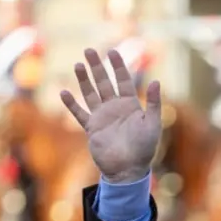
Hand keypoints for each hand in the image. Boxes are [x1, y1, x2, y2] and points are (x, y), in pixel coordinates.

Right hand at [60, 48, 159, 184]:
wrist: (128, 170)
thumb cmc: (144, 148)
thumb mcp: (152, 124)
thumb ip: (153, 103)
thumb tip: (156, 81)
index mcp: (130, 105)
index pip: (123, 80)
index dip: (118, 66)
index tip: (112, 51)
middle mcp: (115, 108)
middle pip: (104, 82)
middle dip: (97, 66)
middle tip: (89, 50)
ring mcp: (102, 117)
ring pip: (90, 93)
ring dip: (84, 80)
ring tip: (78, 64)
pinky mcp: (92, 129)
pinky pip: (80, 113)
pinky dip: (72, 104)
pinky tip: (64, 92)